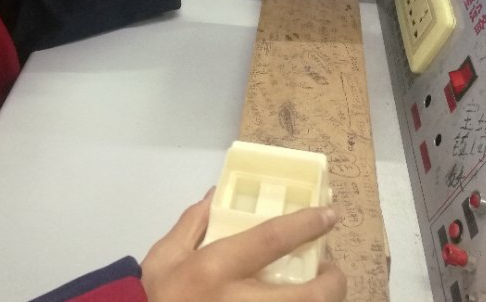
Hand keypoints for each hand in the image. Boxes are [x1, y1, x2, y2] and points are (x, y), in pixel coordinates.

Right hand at [141, 191, 345, 301]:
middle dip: (332, 284)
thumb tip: (217, 194)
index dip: (305, 225)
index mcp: (215, 269)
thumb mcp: (164, 256)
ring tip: (320, 291)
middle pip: (306, 297)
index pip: (270, 240)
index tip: (329, 214)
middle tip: (332, 270)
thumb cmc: (153, 297)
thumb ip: (192, 224)